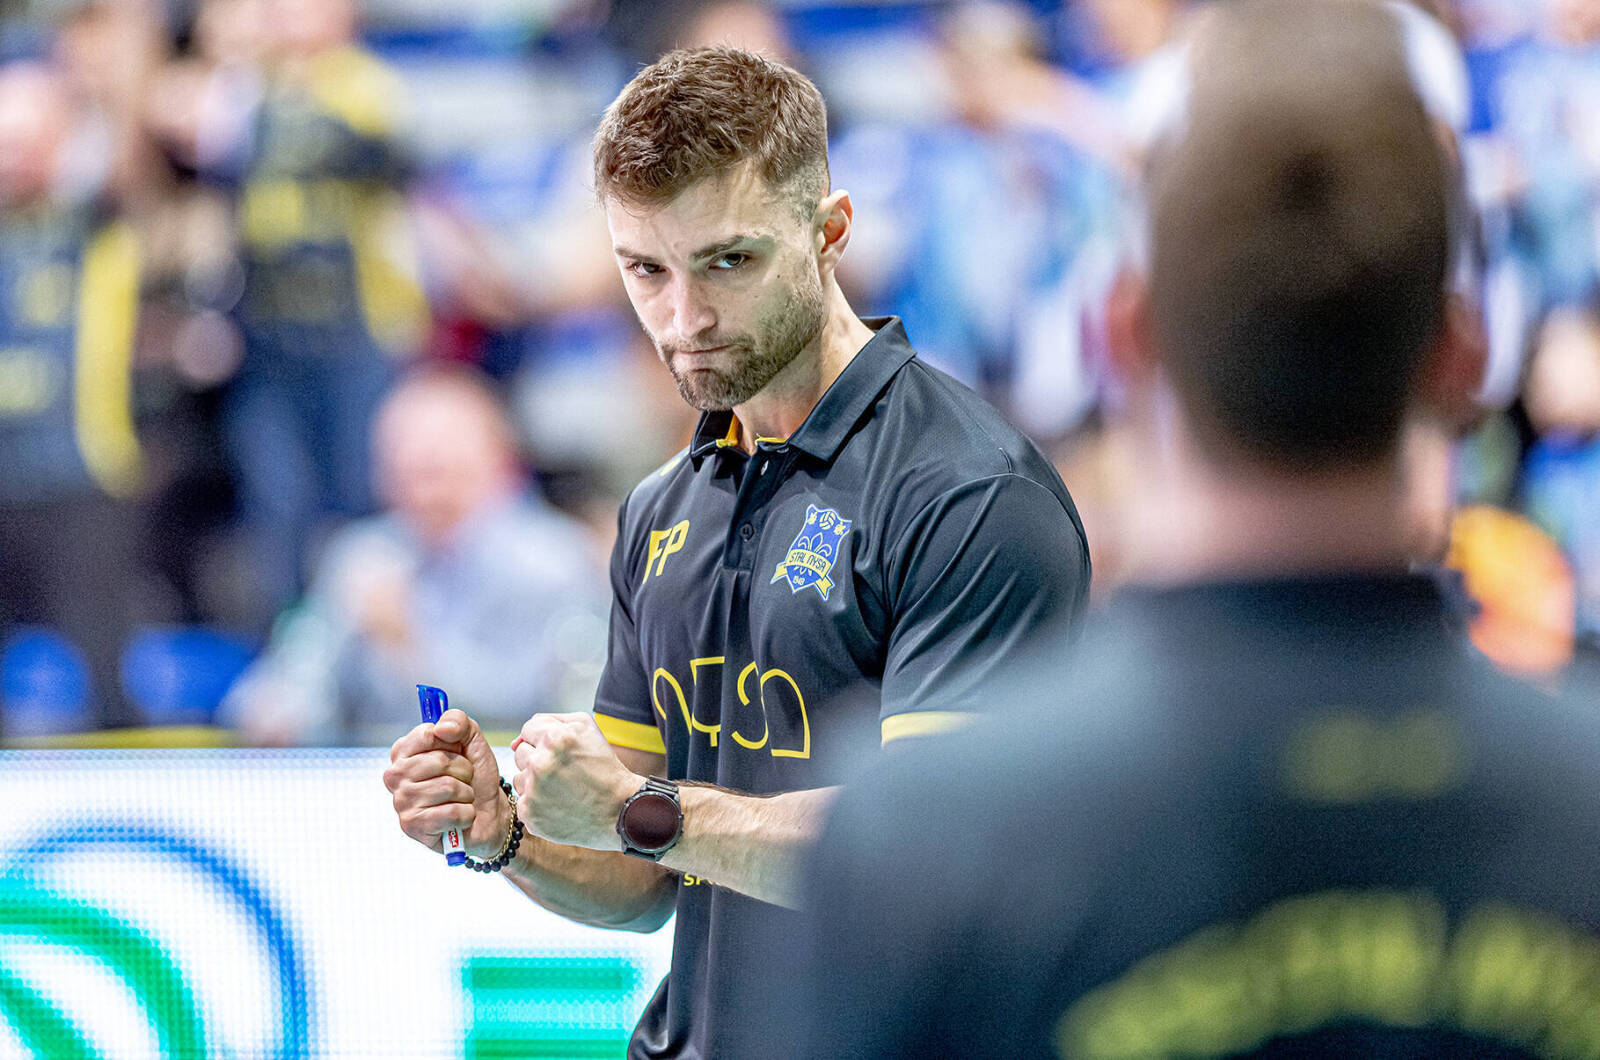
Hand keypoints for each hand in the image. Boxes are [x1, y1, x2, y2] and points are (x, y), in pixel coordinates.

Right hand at [385, 708, 510, 858]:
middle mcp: (395, 776)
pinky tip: (460, 817)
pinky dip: (466, 814)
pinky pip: (451, 812)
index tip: (457, 752)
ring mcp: (401, 802)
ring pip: (447, 787)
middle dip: (464, 770)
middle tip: (463, 780)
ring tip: (461, 798)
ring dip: (466, 793)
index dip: (453, 743)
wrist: (489, 812)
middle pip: (440, 761)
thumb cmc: (475, 777)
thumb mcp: (472, 741)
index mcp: (404, 751)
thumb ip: (458, 722)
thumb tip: (442, 728)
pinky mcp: (412, 826)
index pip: (428, 734)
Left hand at [512, 713, 639, 849]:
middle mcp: (540, 763)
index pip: (528, 729)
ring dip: (535, 780)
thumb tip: (519, 737)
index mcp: (555, 738)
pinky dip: (537, 801)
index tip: (559, 751)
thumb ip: (551, 720)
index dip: (543, 738)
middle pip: (520, 752)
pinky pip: (522, 800)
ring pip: (519, 777)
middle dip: (537, 758)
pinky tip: (558, 803)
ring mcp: (533, 790)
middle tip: (562, 770)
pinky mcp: (529, 813)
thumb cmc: (604, 766)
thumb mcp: (587, 728)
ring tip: (561, 787)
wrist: (618, 809)